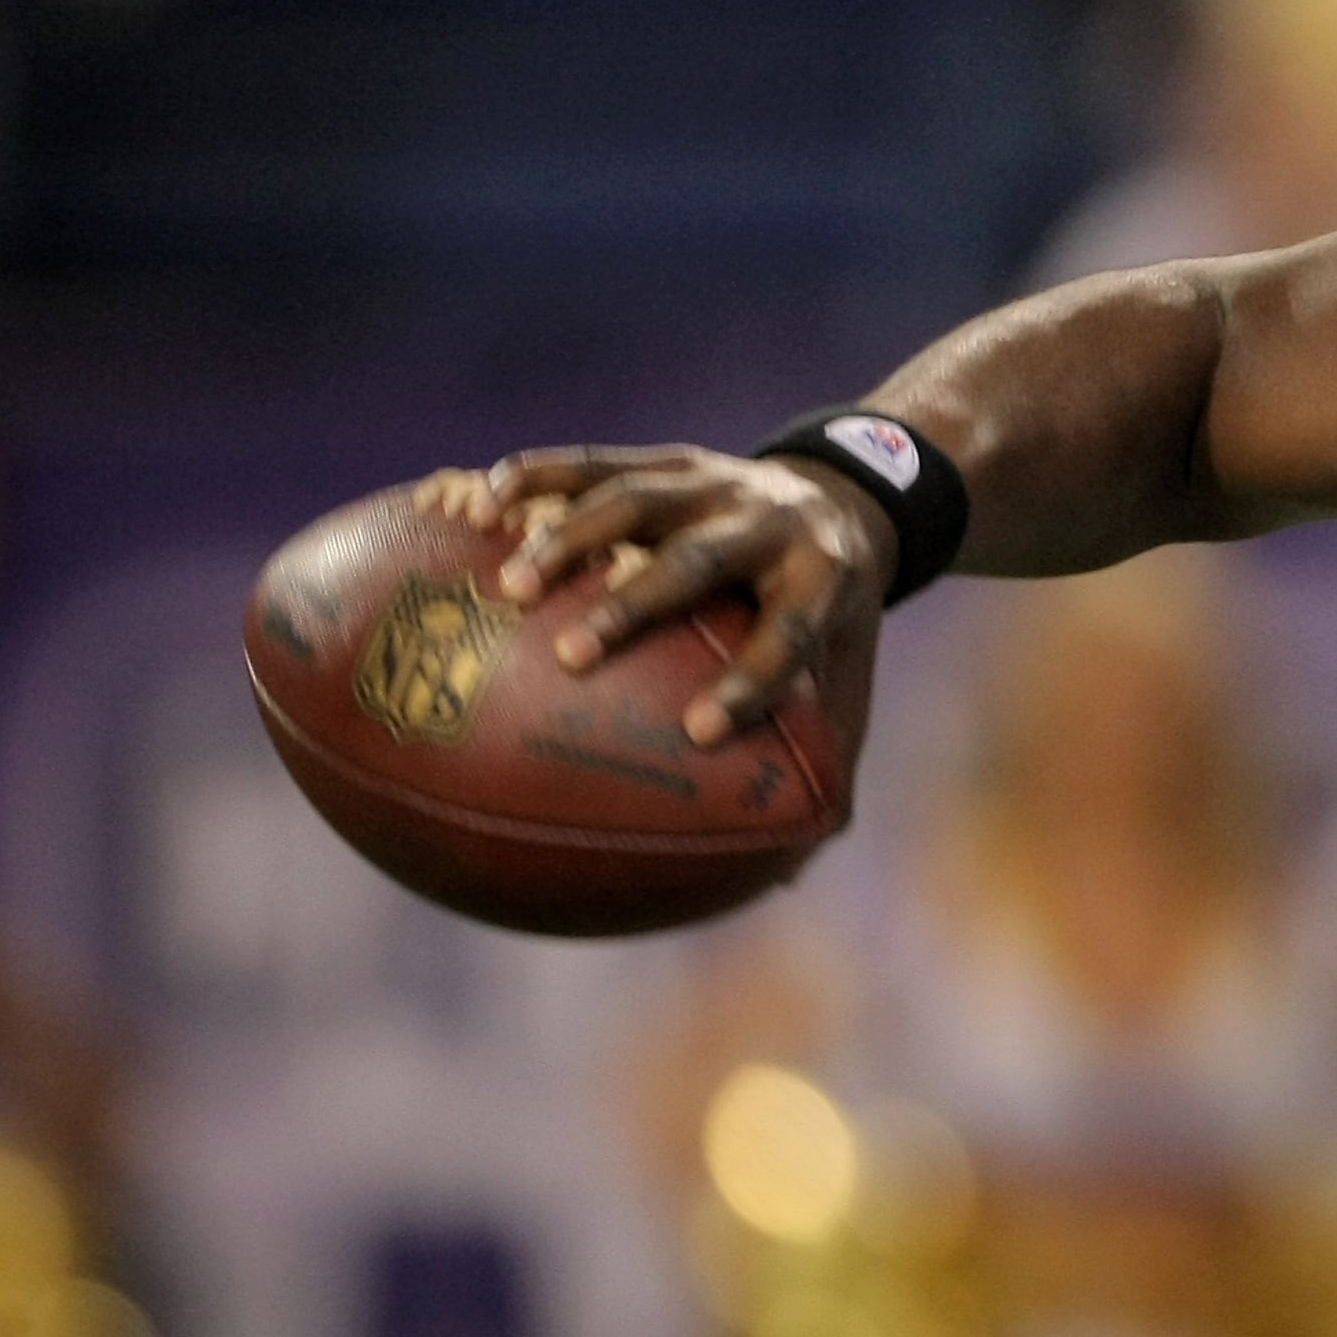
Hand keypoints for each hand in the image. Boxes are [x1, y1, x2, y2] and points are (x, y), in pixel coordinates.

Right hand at [446, 445, 897, 749]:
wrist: (848, 496)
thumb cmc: (828, 618)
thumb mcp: (846, 681)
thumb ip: (819, 765)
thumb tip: (786, 879)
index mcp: (823, 584)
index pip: (791, 636)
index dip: (751, 683)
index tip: (701, 733)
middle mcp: (769, 524)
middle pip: (700, 561)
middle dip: (637, 605)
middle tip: (572, 657)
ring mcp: (716, 482)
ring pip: (639, 498)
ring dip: (574, 539)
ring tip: (510, 586)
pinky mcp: (670, 458)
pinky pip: (600, 460)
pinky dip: (544, 475)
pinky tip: (487, 501)